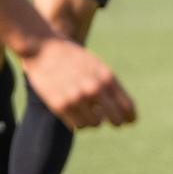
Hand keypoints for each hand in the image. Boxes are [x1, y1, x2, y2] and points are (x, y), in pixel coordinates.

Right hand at [20, 36, 136, 129]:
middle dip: (114, 122)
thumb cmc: (72, 56)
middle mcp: (95, 90)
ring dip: (93, 120)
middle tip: (111, 121)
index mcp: (108, 78)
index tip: (129, 121)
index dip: (130, 117)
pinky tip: (76, 112)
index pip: (127, 106)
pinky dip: (78, 122)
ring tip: (89, 112)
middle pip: (115, 120)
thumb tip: (121, 108)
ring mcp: (77, 99)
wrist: (42, 47)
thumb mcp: (96, 66)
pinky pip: (77, 125)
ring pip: (94, 124)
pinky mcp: (60, 106)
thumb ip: (108, 85)